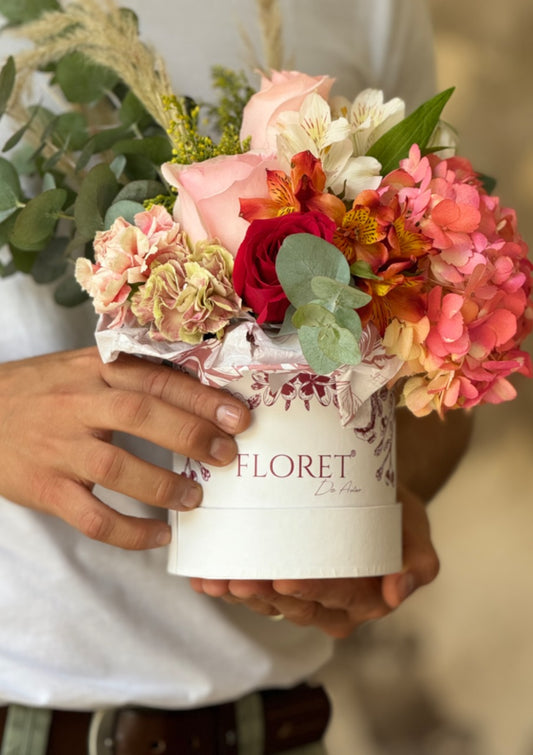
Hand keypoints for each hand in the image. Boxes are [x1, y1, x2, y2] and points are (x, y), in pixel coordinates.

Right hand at [0, 347, 249, 549]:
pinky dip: (130, 532)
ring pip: (117, 468)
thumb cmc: (42, 391)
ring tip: (196, 498)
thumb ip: (131, 375)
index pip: (154, 378)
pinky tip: (158, 536)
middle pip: (141, 414)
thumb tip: (199, 390)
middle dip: (191, 435)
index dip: (200, 397)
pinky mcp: (45, 488)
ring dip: (164, 486)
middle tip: (228, 455)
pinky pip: (92, 517)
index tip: (238, 417)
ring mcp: (60, 448)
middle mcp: (78, 404)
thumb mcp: (83, 367)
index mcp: (94, 370)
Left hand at [189, 484, 438, 637]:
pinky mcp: (274, 584)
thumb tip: (398, 592)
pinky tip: (204, 575)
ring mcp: (300, 596)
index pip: (338, 598)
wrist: (367, 491)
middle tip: (241, 578)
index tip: (286, 578)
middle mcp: (331, 605)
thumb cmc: (391, 509)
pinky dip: (225, 584)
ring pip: (267, 602)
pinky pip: (251, 590)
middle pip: (295, 604)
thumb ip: (417, 559)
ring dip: (239, 592)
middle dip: (266, 594)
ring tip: (217, 576)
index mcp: (366, 598)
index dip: (311, 591)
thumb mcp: (414, 527)